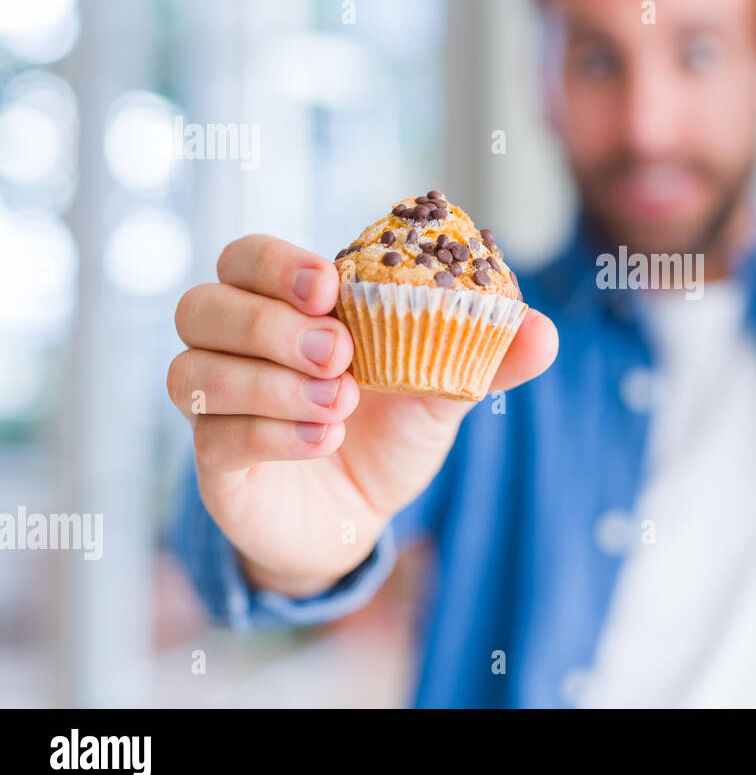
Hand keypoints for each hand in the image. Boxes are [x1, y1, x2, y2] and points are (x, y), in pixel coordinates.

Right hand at [168, 235, 557, 596]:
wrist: (362, 516)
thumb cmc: (389, 433)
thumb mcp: (442, 390)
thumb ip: (486, 356)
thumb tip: (543, 330)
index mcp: (285, 310)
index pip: (244, 258)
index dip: (275, 263)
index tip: (329, 284)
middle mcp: (236, 350)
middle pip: (202, 306)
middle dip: (269, 323)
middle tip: (341, 352)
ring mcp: (216, 408)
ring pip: (194, 371)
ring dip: (270, 382)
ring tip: (341, 402)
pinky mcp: (217, 466)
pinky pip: (214, 438)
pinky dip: (271, 433)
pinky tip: (323, 440)